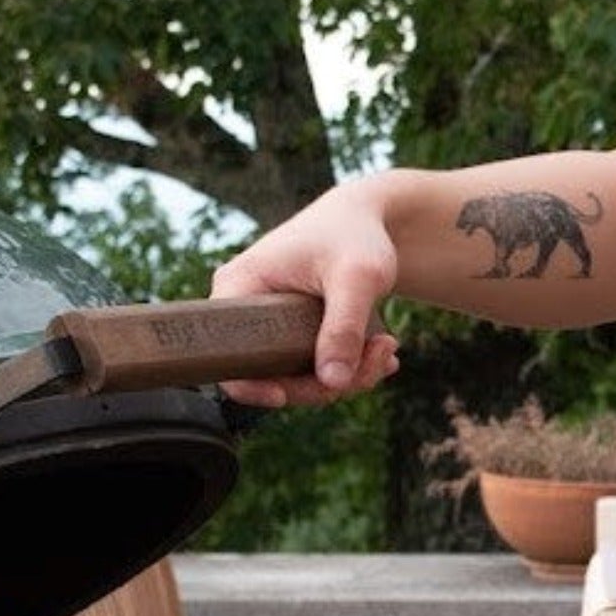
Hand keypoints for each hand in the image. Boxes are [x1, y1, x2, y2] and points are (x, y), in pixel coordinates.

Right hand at [209, 184, 403, 406]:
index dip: (252, 387)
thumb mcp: (356, 278)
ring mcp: (268, 322)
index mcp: (239, 287)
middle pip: (270, 374)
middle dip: (326, 381)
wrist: (368, 218)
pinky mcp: (291, 331)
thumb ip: (343, 327)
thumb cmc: (356, 236)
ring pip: (298, 375)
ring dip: (348, 375)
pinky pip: (312, 365)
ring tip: (387, 347)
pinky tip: (381, 351)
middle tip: (379, 359)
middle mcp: (245, 308)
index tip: (287, 396)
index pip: (227, 356)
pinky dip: (349, 366)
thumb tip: (332, 383)